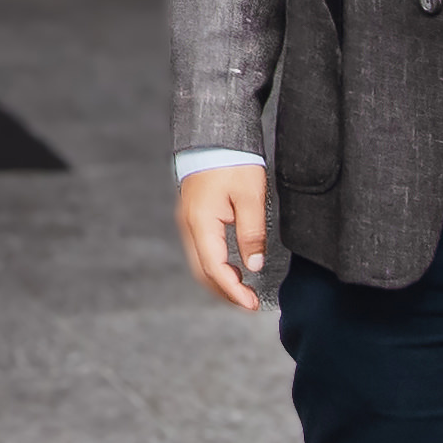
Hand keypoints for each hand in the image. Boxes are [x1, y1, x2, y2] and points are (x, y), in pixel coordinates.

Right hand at [176, 163, 271, 312]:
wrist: (215, 137)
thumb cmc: (234, 162)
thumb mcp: (251, 197)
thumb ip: (252, 233)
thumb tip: (253, 266)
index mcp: (202, 223)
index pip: (215, 269)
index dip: (233, 291)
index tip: (251, 304)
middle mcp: (189, 226)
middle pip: (203, 272)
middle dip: (225, 291)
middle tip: (249, 303)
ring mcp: (188, 222)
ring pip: (200, 262)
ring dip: (220, 280)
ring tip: (244, 290)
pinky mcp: (194, 217)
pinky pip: (202, 250)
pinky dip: (216, 266)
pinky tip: (233, 267)